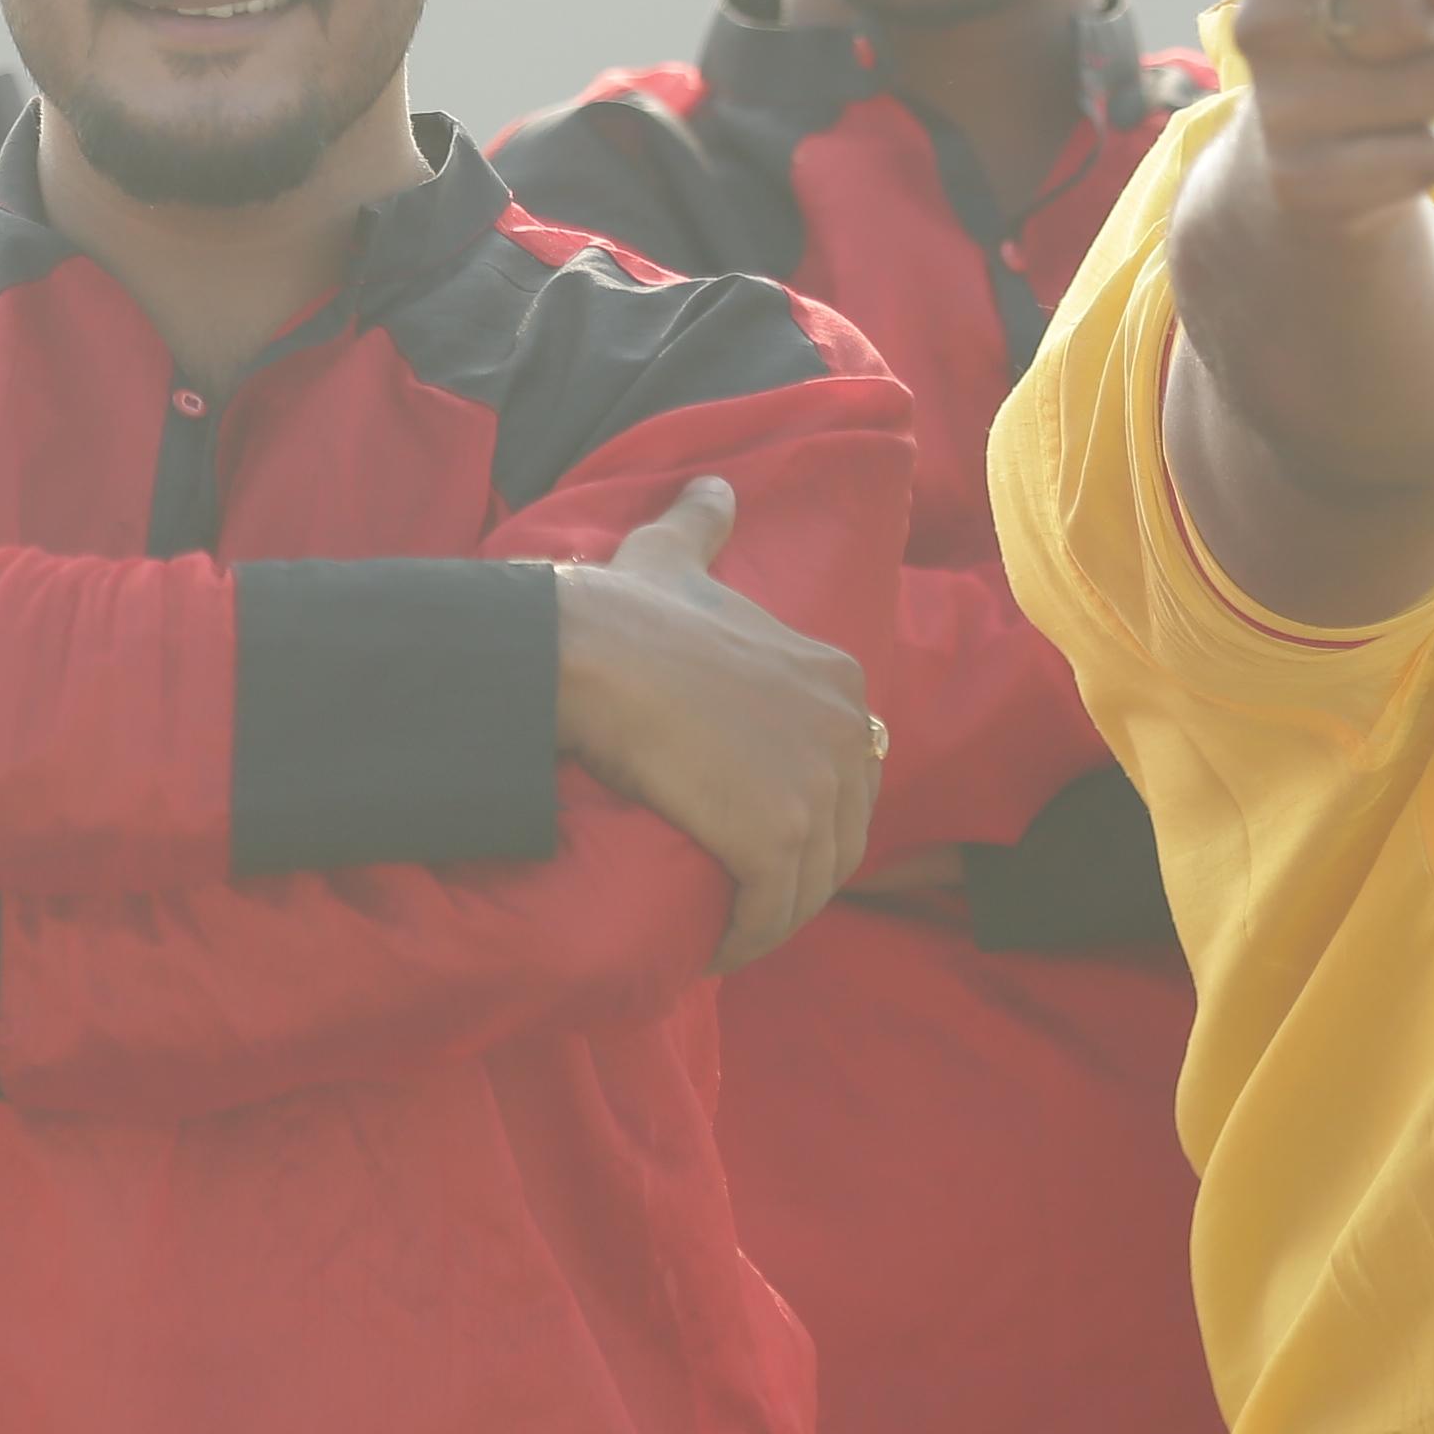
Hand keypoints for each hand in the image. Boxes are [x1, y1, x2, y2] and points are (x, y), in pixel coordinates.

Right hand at [549, 477, 886, 970]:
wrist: (586, 656)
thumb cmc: (624, 610)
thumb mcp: (679, 552)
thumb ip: (705, 522)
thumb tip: (715, 486)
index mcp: (838, 679)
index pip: (847, 770)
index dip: (807, 809)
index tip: (754, 829)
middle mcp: (846, 732)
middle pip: (841, 834)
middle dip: (797, 870)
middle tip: (739, 889)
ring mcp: (818, 788)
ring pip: (811, 884)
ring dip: (772, 915)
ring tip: (724, 926)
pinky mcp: (778, 838)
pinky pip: (773, 912)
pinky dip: (745, 938)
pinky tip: (713, 947)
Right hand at [1228, 0, 1433, 226]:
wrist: (1320, 147)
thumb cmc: (1381, 29)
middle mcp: (1258, 28)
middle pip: (1404, 7)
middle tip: (1405, 41)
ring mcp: (1276, 109)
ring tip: (1394, 93)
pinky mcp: (1303, 181)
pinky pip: (1430, 155)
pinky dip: (1428, 150)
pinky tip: (1382, 146)